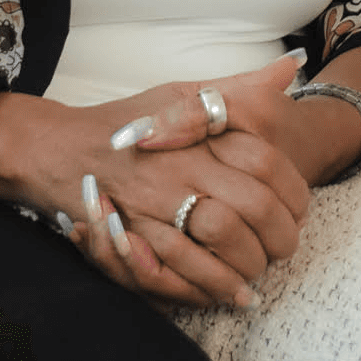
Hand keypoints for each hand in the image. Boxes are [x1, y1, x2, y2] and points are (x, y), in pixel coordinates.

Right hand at [0, 60, 309, 311]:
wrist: (61, 149)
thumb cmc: (129, 123)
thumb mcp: (182, 93)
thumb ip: (238, 87)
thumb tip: (289, 66)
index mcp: (195, 128)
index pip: (265, 162)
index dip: (293, 191)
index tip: (299, 208)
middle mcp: (179, 164)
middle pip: (254, 206)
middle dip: (281, 236)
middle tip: (286, 246)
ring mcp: (155, 202)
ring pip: (224, 240)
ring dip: (251, 264)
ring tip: (261, 271)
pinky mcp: (134, 235)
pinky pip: (184, 269)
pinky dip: (214, 286)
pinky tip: (233, 293)